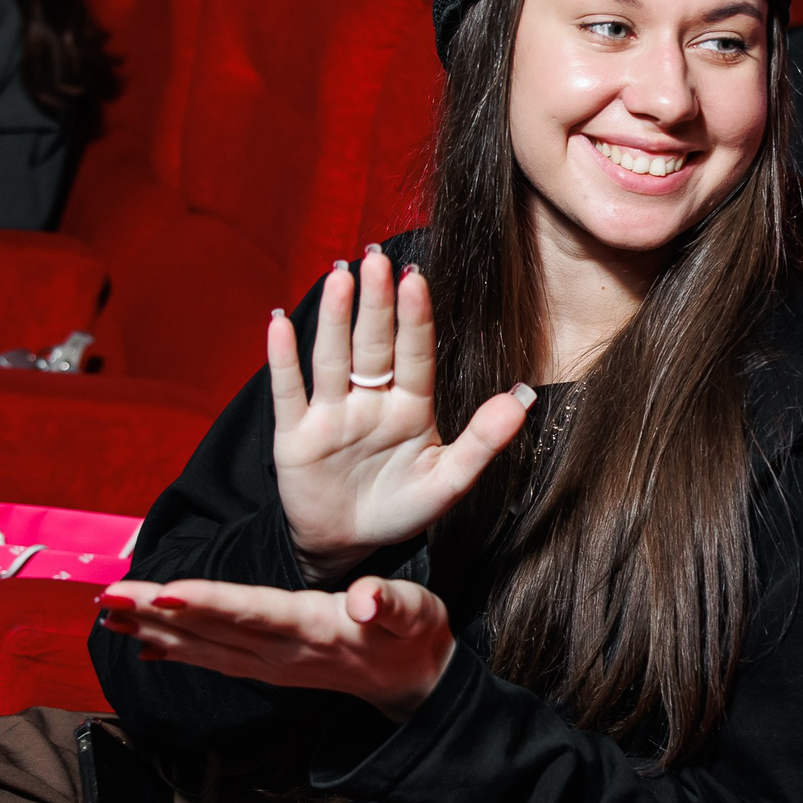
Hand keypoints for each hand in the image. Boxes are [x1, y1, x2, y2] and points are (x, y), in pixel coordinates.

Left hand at [97, 576, 455, 722]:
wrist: (414, 683)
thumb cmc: (413, 635)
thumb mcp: (416, 613)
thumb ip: (390, 605)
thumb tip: (365, 602)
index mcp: (314, 627)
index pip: (252, 611)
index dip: (207, 603)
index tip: (164, 592)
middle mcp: (283, 650)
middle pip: (211, 627)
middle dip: (156, 611)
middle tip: (107, 596)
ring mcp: (271, 665)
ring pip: (203, 645)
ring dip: (153, 629)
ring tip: (109, 614)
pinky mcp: (268, 669)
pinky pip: (213, 660)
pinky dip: (176, 651)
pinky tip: (144, 644)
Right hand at [272, 246, 531, 582]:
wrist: (349, 544)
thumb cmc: (401, 508)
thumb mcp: (448, 481)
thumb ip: (483, 442)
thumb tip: (522, 401)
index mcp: (410, 406)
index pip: (414, 355)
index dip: (414, 319)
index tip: (417, 280)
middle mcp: (370, 401)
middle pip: (372, 346)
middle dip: (375, 304)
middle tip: (376, 258)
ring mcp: (332, 414)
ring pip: (333, 359)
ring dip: (335, 320)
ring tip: (339, 278)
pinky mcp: (296, 435)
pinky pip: (289, 392)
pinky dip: (284, 360)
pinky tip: (280, 323)